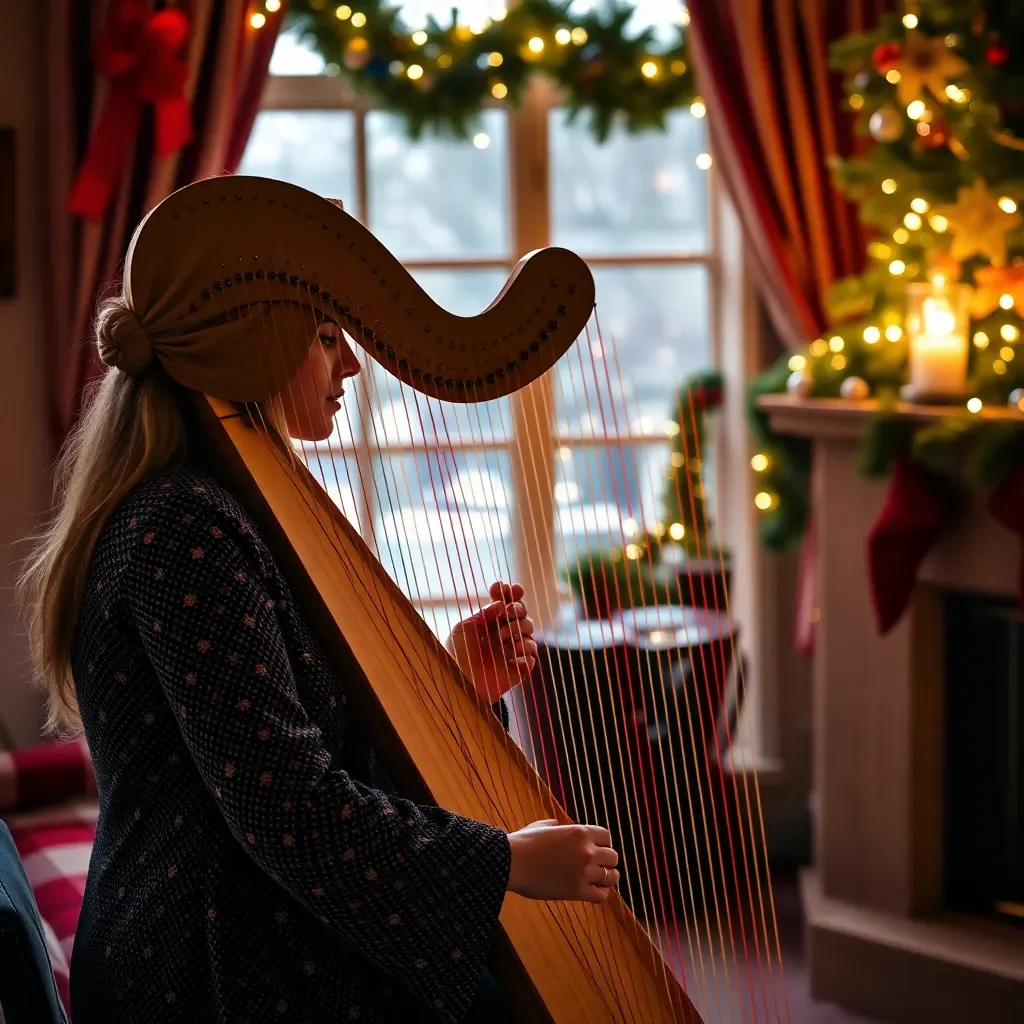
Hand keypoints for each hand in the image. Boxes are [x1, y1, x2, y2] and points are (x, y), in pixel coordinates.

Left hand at [446, 581, 537, 702]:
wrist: (460, 684)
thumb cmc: (456, 657)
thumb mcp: (463, 629)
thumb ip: (482, 613)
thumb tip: (501, 604)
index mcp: (489, 623)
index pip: (505, 602)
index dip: (509, 593)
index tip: (508, 587)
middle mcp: (503, 633)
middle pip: (521, 611)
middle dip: (518, 607)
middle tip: (507, 611)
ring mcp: (512, 649)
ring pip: (529, 628)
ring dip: (519, 626)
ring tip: (504, 635)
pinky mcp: (520, 667)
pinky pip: (532, 653)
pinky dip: (525, 647)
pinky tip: (512, 650)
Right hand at [506, 819, 619, 903]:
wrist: (512, 863)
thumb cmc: (523, 843)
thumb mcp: (542, 826)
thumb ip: (558, 826)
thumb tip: (561, 827)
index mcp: (579, 832)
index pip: (606, 836)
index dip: (602, 843)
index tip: (596, 849)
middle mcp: (586, 851)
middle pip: (612, 857)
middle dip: (606, 861)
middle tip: (597, 866)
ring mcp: (584, 872)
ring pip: (611, 876)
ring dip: (607, 878)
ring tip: (599, 880)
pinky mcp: (577, 891)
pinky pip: (601, 896)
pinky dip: (601, 894)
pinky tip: (593, 892)